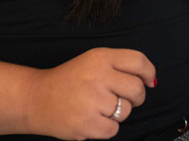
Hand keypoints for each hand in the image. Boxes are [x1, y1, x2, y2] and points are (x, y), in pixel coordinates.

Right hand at [27, 47, 154, 139]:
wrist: (37, 98)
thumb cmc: (70, 80)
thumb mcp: (93, 61)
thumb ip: (121, 66)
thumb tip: (151, 80)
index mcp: (101, 57)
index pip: (139, 62)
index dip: (148, 73)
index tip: (148, 81)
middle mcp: (98, 77)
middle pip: (137, 90)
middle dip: (135, 98)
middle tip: (120, 97)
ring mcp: (93, 101)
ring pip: (126, 112)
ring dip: (116, 113)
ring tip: (97, 106)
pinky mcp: (88, 124)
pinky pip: (114, 130)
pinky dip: (106, 128)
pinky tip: (91, 118)